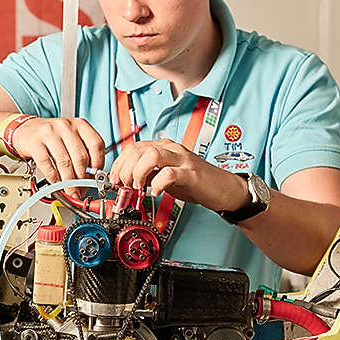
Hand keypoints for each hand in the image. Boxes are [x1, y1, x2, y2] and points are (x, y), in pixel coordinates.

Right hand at [11, 117, 104, 197]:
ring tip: (70, 190)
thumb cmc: (53, 137)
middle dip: (82, 179)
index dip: (98, 166)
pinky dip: (53, 178)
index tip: (95, 179)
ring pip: (64, 163)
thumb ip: (84, 154)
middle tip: (80, 190)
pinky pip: (47, 165)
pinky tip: (56, 183)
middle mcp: (66, 126)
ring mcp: (49, 133)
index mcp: (80, 125)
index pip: (96, 146)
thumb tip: (91, 179)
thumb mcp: (72, 139)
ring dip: (68, 182)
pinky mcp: (35, 143)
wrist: (27, 130)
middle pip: (80, 157)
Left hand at [108, 139, 248, 211]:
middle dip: (125, 169)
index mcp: (164, 148)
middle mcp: (172, 150)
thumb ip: (149, 175)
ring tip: (138, 187)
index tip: (115, 180)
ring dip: (138, 173)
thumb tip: (127, 180)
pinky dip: (157, 184)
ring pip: (151, 155)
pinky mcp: (191, 173)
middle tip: (126, 186)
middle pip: (138, 149)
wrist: (224, 189)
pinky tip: (155, 192)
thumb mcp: (166, 177)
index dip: (119, 164)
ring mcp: (182, 160)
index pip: (133, 147)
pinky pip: (169, 174)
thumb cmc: (197, 183)